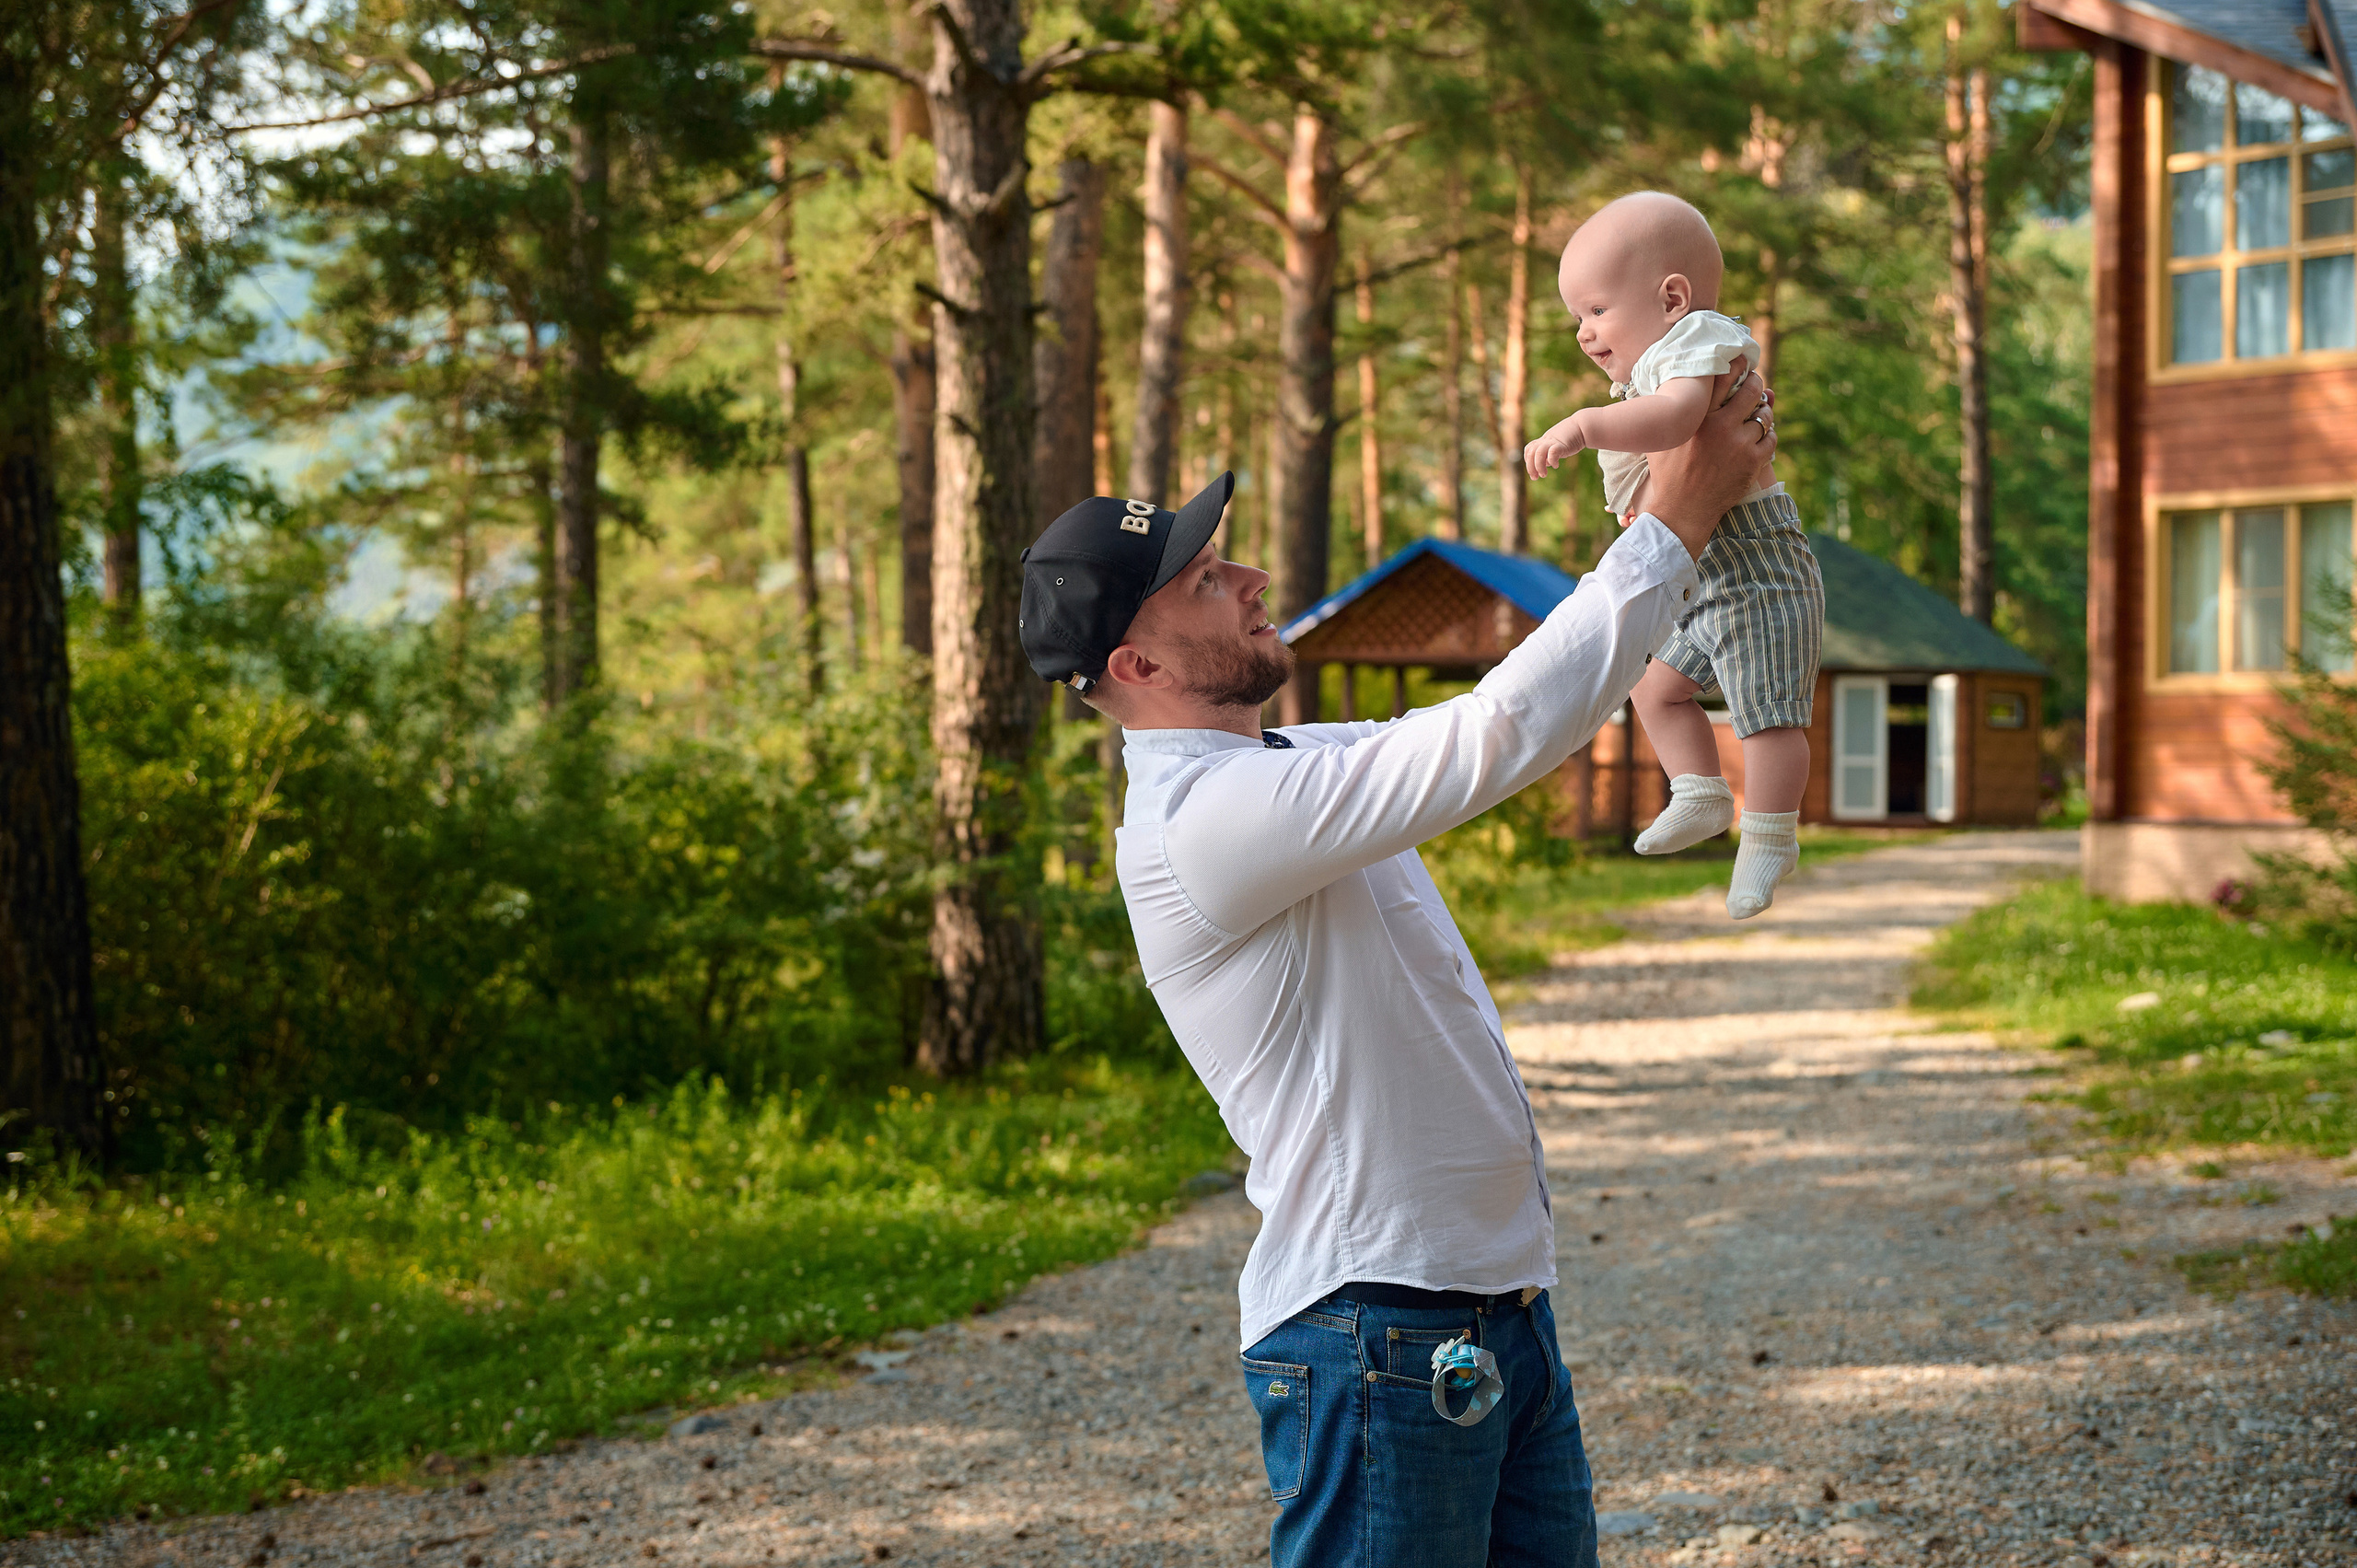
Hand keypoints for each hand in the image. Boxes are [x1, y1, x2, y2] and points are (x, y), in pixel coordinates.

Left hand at [1523, 416, 1586, 480]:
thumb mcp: (1557, 445)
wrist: (1582, 427)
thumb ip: (1549, 452)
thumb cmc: (1570, 438)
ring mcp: (1553, 442)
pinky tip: (1556, 466)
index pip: (1529, 449)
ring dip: (1539, 466)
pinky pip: (1552, 452)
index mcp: (1543, 441)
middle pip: (1531, 452)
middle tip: (1535, 477)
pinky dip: (1552, 461)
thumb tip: (1546, 463)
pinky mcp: (1562, 444)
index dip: (1528, 461)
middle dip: (1530, 467)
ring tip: (1544, 474)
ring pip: (1538, 452)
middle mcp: (1546, 441)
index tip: (1533, 471)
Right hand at [1642, 358, 1773, 560]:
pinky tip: (1759, 437)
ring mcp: (1739, 445)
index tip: (1740, 360)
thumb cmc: (1667, 475)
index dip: (1736, 364)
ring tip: (1758, 413)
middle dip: (1756, 383)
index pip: (1722, 378)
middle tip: (1755, 383)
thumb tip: (1662, 391)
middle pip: (1751, 391)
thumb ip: (1666, 415)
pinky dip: (1767, 436)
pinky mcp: (1753, 462)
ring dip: (1763, 412)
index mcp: (1697, 417)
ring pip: (1765, 416)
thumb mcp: (1660, 440)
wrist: (1681, 511)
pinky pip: (1771, 438)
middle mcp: (1721, 427)